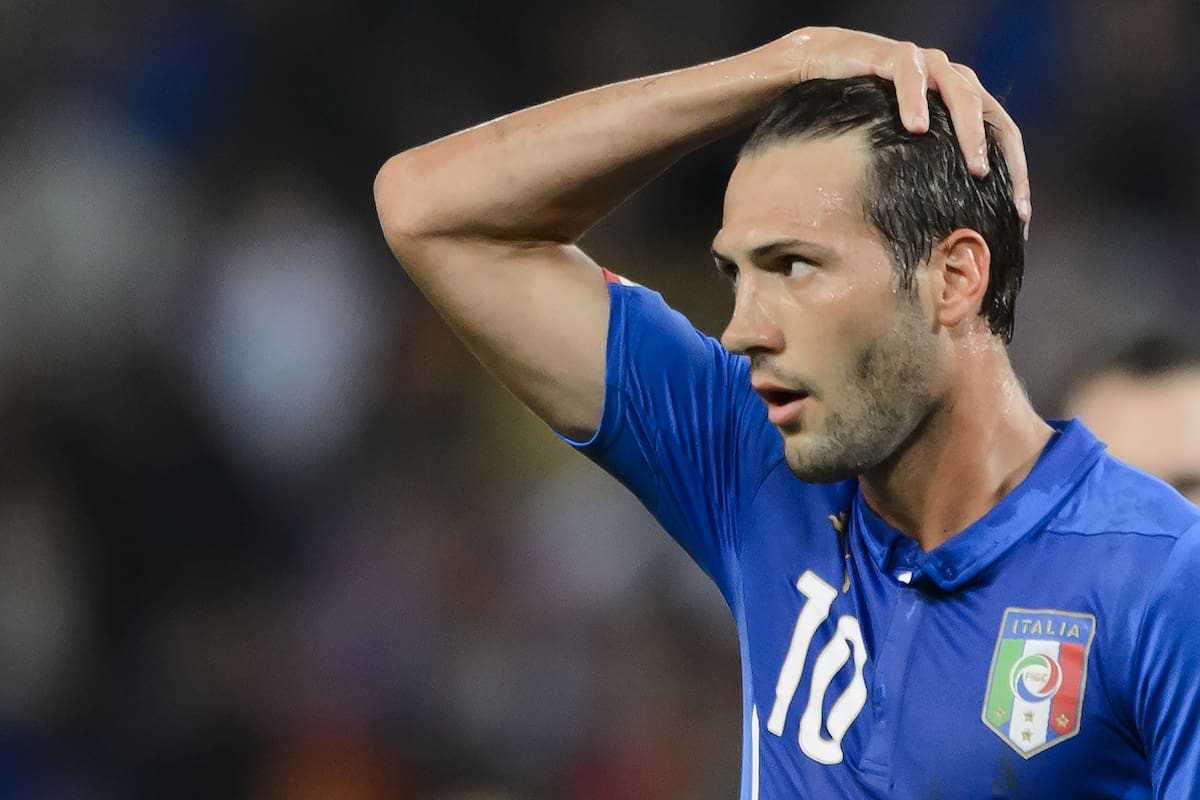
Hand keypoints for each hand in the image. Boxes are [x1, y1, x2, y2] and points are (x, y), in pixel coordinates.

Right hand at [780, 27, 1030, 232]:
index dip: (1017, 175)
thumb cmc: (863, 109)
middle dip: (1003, 159)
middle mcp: (953, 79)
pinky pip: (910, 75)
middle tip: (1009, 200)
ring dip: (972, 133)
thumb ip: (926, 165)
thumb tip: (944, 226)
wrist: (823, 61)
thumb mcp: (900, 141)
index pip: (1002, 137)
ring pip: (962, 93)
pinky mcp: (895, 55)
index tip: (1020, 216)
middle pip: (993, 116)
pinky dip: (915, 100)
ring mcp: (928, 64)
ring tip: (976, 169)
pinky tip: (915, 128)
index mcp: (963, 101)